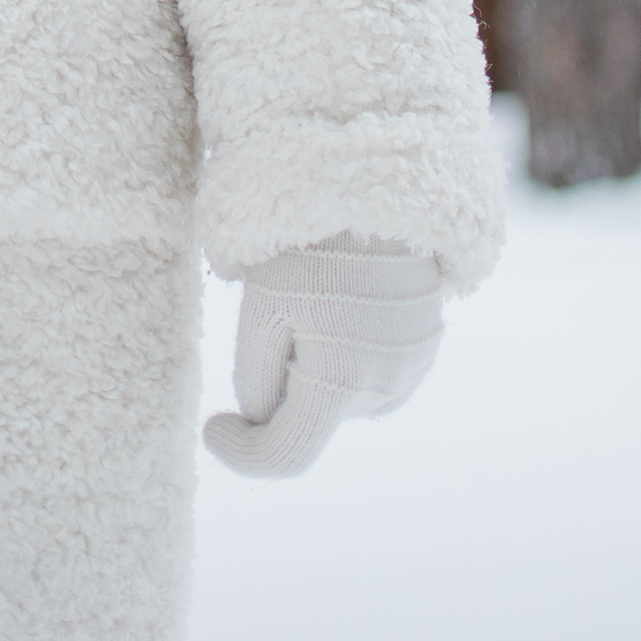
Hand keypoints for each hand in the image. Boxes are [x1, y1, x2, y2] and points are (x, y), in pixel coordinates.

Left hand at [202, 239, 443, 479]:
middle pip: (311, 417)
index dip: (242, 454)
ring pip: (341, 399)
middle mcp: (386, 388)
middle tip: (273, 314)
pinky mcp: (426, 347)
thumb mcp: (260, 306)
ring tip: (314, 300)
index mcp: (341, 382)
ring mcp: (413, 369)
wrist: (374, 185)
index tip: (214, 426)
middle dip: (280, 386)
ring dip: (317, 373)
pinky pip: (373, 377)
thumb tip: (263, 416)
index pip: (286, 455)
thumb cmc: (307, 240)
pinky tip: (343, 305)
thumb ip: (254, 379)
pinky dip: (348, 358)